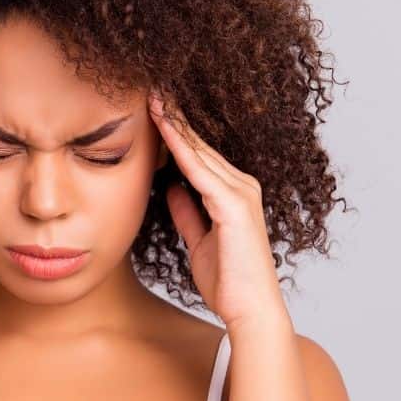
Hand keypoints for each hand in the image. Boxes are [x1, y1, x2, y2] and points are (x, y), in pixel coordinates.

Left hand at [147, 88, 288, 328]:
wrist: (250, 310)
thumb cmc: (229, 282)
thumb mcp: (199, 242)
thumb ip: (188, 214)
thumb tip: (172, 190)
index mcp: (233, 194)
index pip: (199, 156)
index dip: (176, 133)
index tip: (154, 111)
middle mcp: (241, 187)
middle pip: (200, 146)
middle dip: (174, 118)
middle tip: (150, 90)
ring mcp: (241, 193)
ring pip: (200, 152)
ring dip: (175, 124)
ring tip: (153, 99)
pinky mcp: (234, 205)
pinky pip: (200, 170)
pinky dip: (181, 148)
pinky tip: (164, 129)